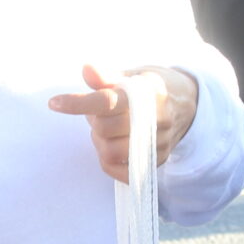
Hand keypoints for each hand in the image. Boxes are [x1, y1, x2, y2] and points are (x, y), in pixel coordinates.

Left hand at [50, 64, 199, 183]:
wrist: (188, 104)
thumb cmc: (153, 87)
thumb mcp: (134, 73)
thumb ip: (108, 75)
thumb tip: (87, 69)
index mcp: (146, 94)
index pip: (106, 101)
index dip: (77, 103)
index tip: (54, 103)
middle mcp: (154, 120)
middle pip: (104, 128)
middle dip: (93, 120)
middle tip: (99, 112)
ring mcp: (157, 144)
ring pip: (110, 152)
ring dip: (100, 142)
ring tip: (107, 130)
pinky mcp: (157, 161)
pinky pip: (122, 173)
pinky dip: (109, 163)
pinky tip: (111, 147)